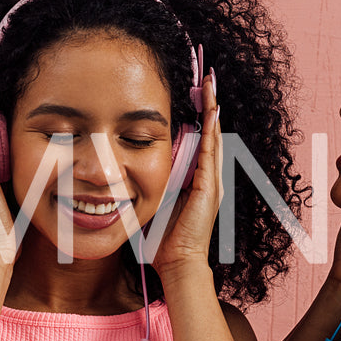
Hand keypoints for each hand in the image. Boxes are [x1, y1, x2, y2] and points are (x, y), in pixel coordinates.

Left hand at [150, 71, 221, 276]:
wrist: (178, 262)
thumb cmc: (163, 239)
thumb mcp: (153, 202)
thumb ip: (147, 184)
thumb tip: (126, 170)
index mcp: (196, 179)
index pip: (199, 139)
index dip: (198, 116)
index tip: (196, 93)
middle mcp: (208, 177)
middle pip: (210, 132)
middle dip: (209, 105)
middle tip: (209, 79)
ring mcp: (211, 181)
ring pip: (213, 136)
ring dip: (212, 110)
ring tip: (211, 86)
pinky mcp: (209, 187)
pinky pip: (211, 151)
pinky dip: (211, 130)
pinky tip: (210, 112)